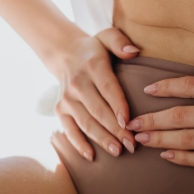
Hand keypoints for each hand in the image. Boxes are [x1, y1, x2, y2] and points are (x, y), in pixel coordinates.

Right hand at [50, 28, 139, 160]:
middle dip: (115, 129)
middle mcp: (78, 83)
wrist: (64, 54)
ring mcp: (67, 98)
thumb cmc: (95, 49)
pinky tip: (91, 156)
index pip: (108, 88)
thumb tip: (133, 52)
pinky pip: (69, 129)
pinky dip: (78, 144)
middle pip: (98, 110)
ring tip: (118, 151)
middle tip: (132, 144)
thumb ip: (120, 41)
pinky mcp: (60, 110)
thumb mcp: (107, 37)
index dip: (118, 106)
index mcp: (93, 66)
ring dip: (102, 139)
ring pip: (86, 122)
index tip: (129, 123)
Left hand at [126, 57, 193, 174]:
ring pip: (187, 140)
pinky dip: (183, 158)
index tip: (147, 90)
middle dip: (151, 119)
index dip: (165, 88)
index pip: (189, 86)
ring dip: (160, 139)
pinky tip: (167, 156)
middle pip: (180, 116)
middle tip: (130, 122)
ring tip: (140, 139)